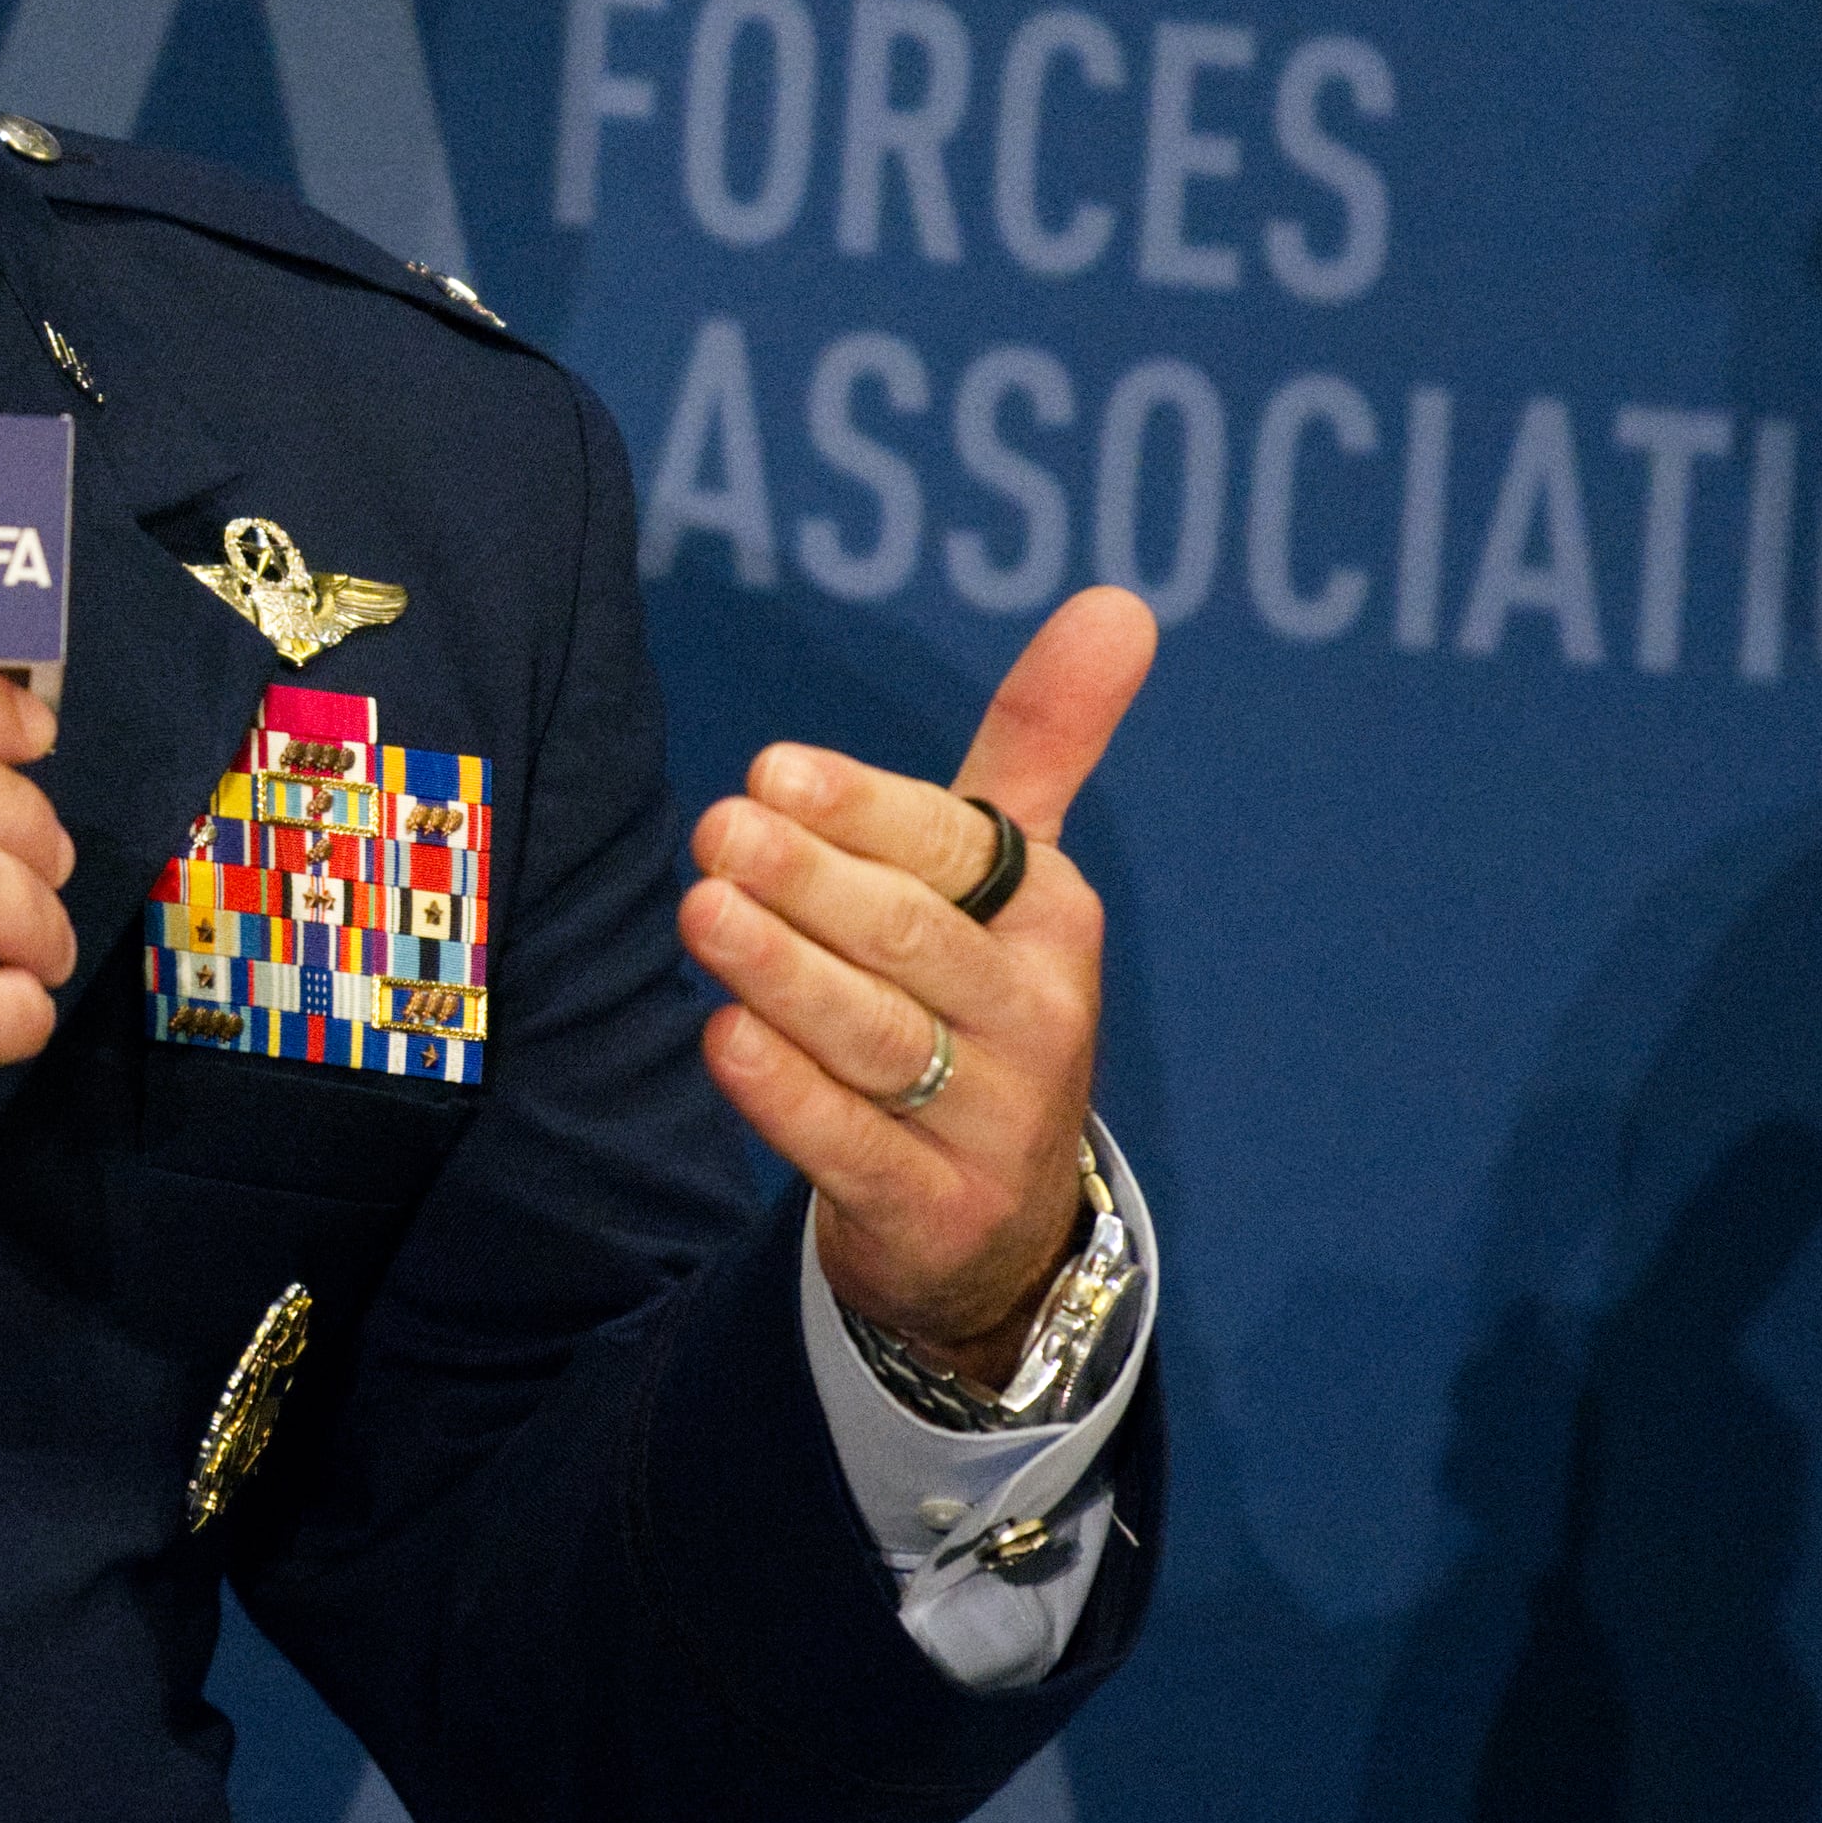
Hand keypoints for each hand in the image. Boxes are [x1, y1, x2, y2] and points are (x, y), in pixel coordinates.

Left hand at [681, 587, 1154, 1385]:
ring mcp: (991, 1123)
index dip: (864, 810)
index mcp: (1048, 919)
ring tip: (702, 913)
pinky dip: (788, 1098)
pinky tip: (725, 1040)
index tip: (773, 768)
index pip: (954, 851)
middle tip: (718, 830)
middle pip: (913, 940)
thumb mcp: (1012, 877)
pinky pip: (854, 1149)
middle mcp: (1034, 1019)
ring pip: (880, 1040)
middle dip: (813, 882)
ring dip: (787, 975)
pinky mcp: (933, 1211)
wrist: (998, 1220)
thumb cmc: (977, 1003)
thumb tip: (1119, 602)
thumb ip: (1042, 743)